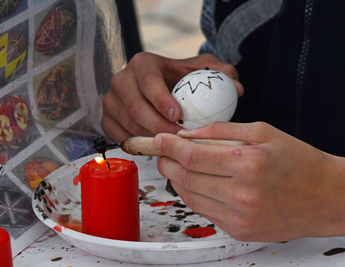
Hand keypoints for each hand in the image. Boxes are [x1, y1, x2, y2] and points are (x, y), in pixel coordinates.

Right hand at [102, 52, 243, 142]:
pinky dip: (139, 145)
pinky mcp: (107, 118)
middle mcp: (122, 80)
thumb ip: (220, 73)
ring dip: (152, 139)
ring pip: (129, 126)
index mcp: (142, 64)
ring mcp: (111, 101)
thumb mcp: (201, 69)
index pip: (148, 81)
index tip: (179, 115)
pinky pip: (121, 137)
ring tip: (174, 146)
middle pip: (136, 108)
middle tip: (181, 140)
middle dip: (160, 127)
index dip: (161, 100)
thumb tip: (237, 88)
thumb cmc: (181, 78)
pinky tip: (158, 148)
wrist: (161, 86)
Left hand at [153, 122, 344, 241]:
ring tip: (180, 165)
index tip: (158, 140)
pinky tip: (200, 182)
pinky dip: (195, 195)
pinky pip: (204, 211)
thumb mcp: (262, 132)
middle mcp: (242, 194)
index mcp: (247, 164)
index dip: (168, 146)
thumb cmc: (298, 160)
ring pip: (190, 197)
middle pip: (184, 177)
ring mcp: (240, 217)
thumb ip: (220, 130)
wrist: (326, 196)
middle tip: (164, 152)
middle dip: (167, 162)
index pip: (191, 155)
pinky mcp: (240, 231)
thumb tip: (187, 135)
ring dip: (178, 179)